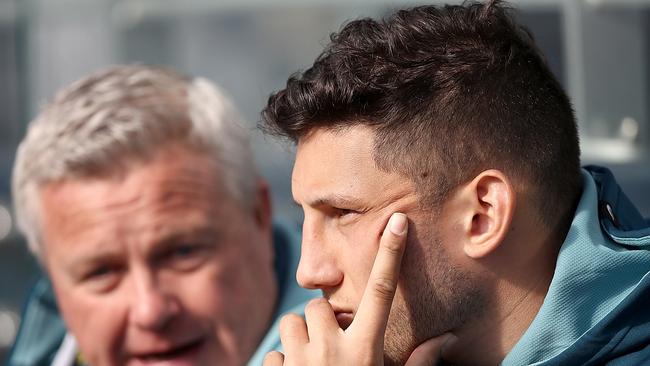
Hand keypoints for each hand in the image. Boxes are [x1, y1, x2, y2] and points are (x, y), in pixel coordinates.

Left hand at [263, 213, 450, 365]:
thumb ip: (417, 364)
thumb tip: (447, 339)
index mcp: (365, 350)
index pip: (381, 291)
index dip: (390, 254)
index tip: (396, 221)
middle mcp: (332, 349)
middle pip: (321, 305)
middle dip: (325, 320)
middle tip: (334, 345)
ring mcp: (301, 360)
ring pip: (293, 322)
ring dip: (301, 337)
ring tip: (314, 361)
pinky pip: (277, 352)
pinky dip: (286, 362)